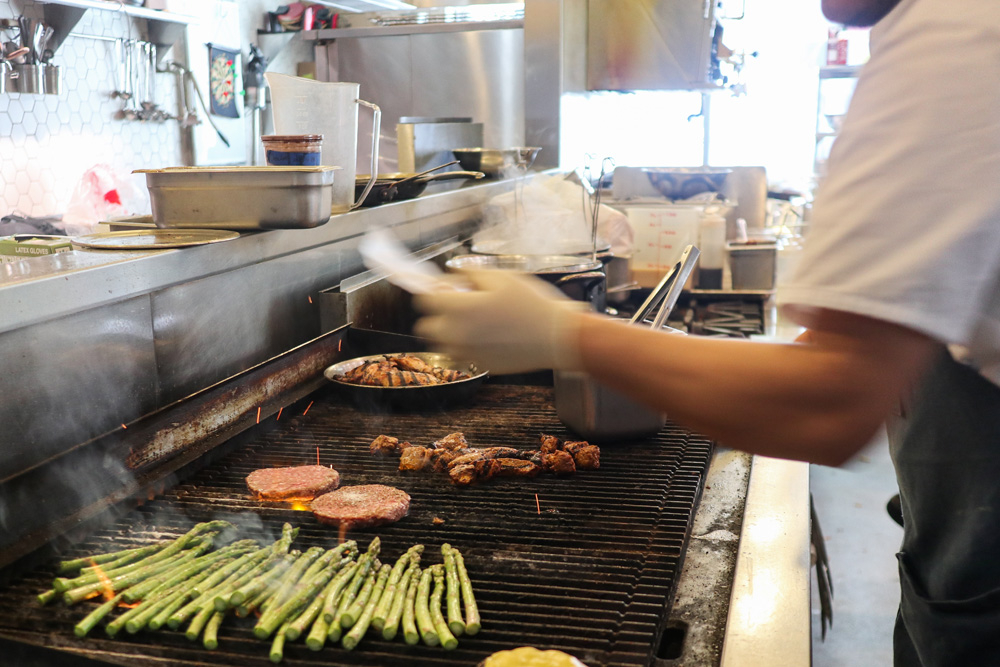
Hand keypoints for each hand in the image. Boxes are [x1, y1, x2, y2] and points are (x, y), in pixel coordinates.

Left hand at [413, 270, 588, 374]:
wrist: (557, 338)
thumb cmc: (533, 305)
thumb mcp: (503, 277)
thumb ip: (470, 273)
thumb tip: (453, 273)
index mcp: (460, 308)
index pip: (424, 299)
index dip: (433, 290)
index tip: (444, 287)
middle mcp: (457, 334)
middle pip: (425, 325)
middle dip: (436, 313)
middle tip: (459, 304)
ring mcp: (466, 353)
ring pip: (439, 343)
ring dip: (446, 331)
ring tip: (472, 321)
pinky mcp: (478, 365)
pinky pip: (458, 355)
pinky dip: (463, 345)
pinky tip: (485, 335)